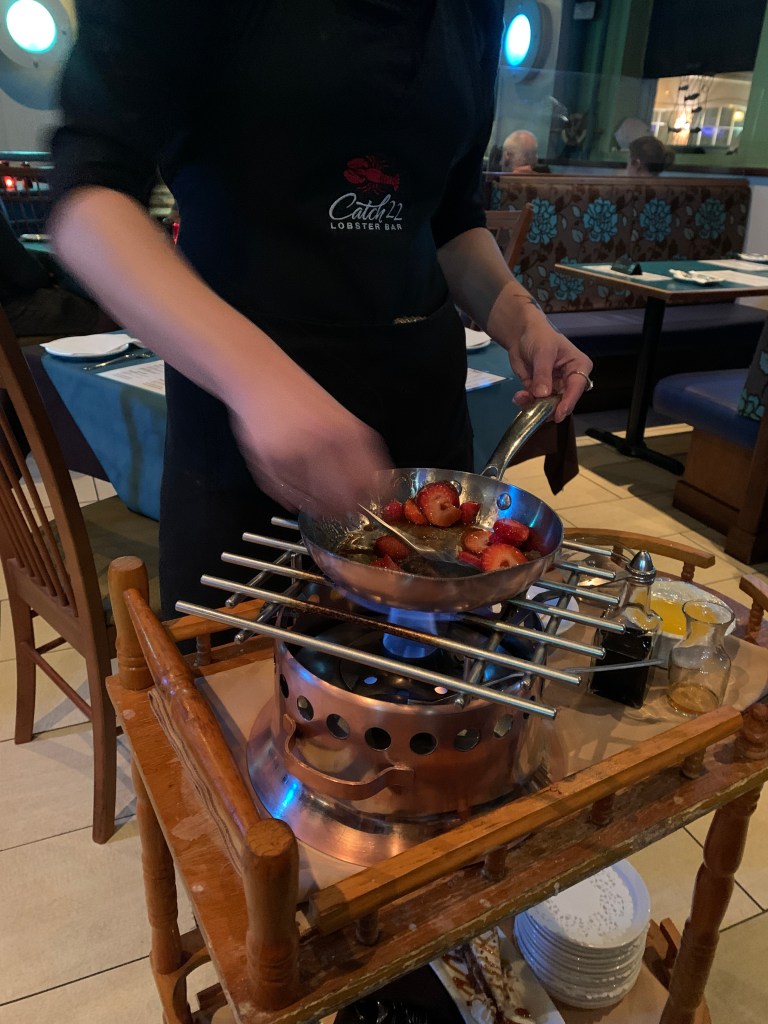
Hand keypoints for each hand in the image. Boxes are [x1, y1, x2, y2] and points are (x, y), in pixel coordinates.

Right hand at [229, 376, 392, 515]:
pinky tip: (294, 495)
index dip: (369, 498)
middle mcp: (323, 445)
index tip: (367, 504)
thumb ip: (356, 452)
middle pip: (341, 497)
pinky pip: (286, 494)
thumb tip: (367, 490)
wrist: (261, 377)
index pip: (367, 482)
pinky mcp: (270, 463)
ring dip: (316, 507)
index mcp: (347, 434)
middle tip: (340, 511)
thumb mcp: (340, 418)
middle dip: (342, 509)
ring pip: (313, 500)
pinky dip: (292, 500)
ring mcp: (296, 455)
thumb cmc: (300, 398)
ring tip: (317, 505)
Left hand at [506, 318, 592, 422]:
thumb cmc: (539, 336)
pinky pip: (534, 402)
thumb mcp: (542, 351)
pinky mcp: (539, 391)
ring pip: (548, 405)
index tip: (558, 414)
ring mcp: (554, 387)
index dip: (568, 402)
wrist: (520, 334)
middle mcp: (569, 380)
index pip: (576, 388)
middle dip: (549, 407)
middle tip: (536, 409)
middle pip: (563, 401)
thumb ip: (543, 373)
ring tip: (521, 397)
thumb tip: (542, 394)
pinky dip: (526, 402)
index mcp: (578, 367)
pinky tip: (518, 397)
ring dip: (534, 405)